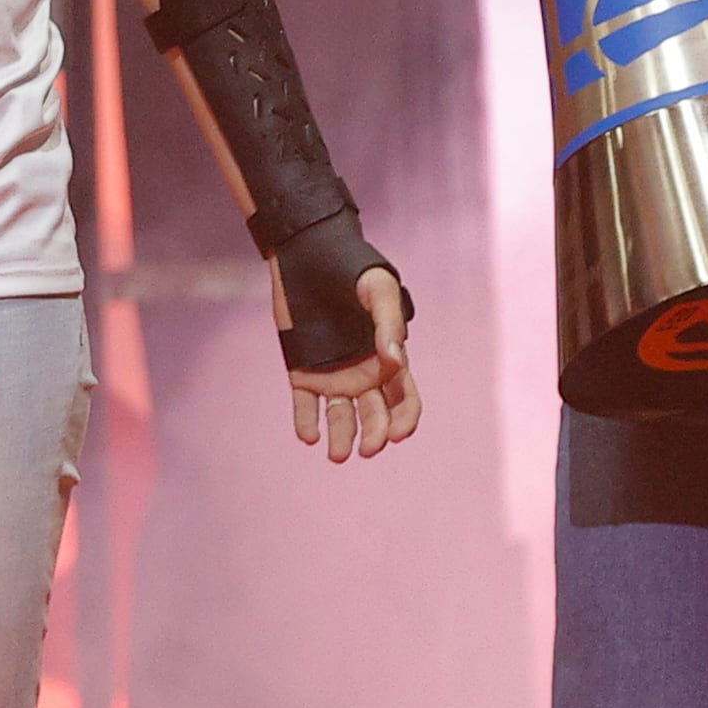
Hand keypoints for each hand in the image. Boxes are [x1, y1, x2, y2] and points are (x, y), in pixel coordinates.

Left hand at [292, 267, 421, 464]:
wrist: (308, 254)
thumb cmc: (352, 269)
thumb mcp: (378, 289)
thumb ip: (388, 323)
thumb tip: (396, 361)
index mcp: (388, 357)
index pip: (404, 398)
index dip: (405, 419)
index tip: (397, 434)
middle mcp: (363, 372)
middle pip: (375, 415)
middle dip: (375, 435)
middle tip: (367, 449)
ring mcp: (333, 374)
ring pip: (341, 417)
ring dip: (342, 438)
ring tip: (337, 454)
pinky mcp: (302, 371)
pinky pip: (306, 405)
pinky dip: (307, 423)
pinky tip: (309, 435)